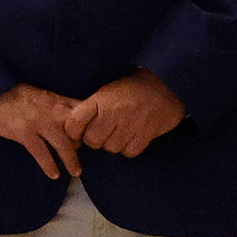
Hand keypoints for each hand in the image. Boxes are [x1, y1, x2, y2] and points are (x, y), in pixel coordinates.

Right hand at [0, 81, 85, 179]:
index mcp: (58, 100)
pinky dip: (50, 166)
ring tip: (76, 172)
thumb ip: (57, 104)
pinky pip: (43, 154)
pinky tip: (54, 174)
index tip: (97, 137)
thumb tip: (71, 117)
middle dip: (86, 145)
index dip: (94, 126)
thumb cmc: (13, 95)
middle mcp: (53, 112)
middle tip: (87, 156)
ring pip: (65, 146)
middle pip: (80, 132)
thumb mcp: (41, 94)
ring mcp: (40, 123)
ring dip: (72, 161)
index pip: (87, 114)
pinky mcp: (24, 133)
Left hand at [69, 68, 185, 157]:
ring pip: (111, 148)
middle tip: (102, 134)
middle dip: (95, 141)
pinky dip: (129, 149)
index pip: (75, 122)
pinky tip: (131, 138)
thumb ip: (90, 109)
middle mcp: (113, 112)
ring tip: (119, 134)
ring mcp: (130, 122)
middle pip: (92, 140)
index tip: (76, 134)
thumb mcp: (105, 93)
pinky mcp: (146, 132)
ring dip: (113, 145)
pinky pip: (129, 152)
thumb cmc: (130, 91)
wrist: (164, 85)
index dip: (72, 132)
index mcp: (99, 100)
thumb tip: (72, 129)